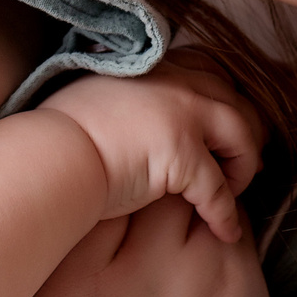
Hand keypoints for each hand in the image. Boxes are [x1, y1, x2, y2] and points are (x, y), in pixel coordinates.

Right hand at [38, 62, 263, 240]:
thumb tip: (139, 117)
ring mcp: (184, 113)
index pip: (210, 71)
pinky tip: (223, 231)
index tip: (226, 127)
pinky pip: (220, 189)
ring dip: (243, 167)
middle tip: (243, 164)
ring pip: (243, 136)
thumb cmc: (60, 134)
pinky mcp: (184, 153)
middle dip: (247, 134)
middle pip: (237, 102)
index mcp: (156, 65)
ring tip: (232, 193)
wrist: (49, 154)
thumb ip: (131, 97)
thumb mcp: (100, 95)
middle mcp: (176, 81)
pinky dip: (225, 213)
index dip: (224, 101)